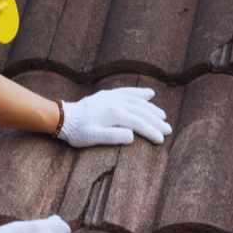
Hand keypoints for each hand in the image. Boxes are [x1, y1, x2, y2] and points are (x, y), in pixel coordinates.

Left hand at [57, 87, 171, 147]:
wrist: (64, 118)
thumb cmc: (78, 131)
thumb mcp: (93, 138)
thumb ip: (113, 136)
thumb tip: (132, 135)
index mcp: (114, 113)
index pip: (138, 123)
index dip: (151, 131)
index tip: (161, 140)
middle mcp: (116, 102)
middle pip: (141, 111)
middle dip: (156, 121)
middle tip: (168, 129)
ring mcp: (113, 97)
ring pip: (137, 101)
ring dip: (151, 108)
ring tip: (163, 116)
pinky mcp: (109, 95)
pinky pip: (128, 92)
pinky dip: (140, 93)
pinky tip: (150, 94)